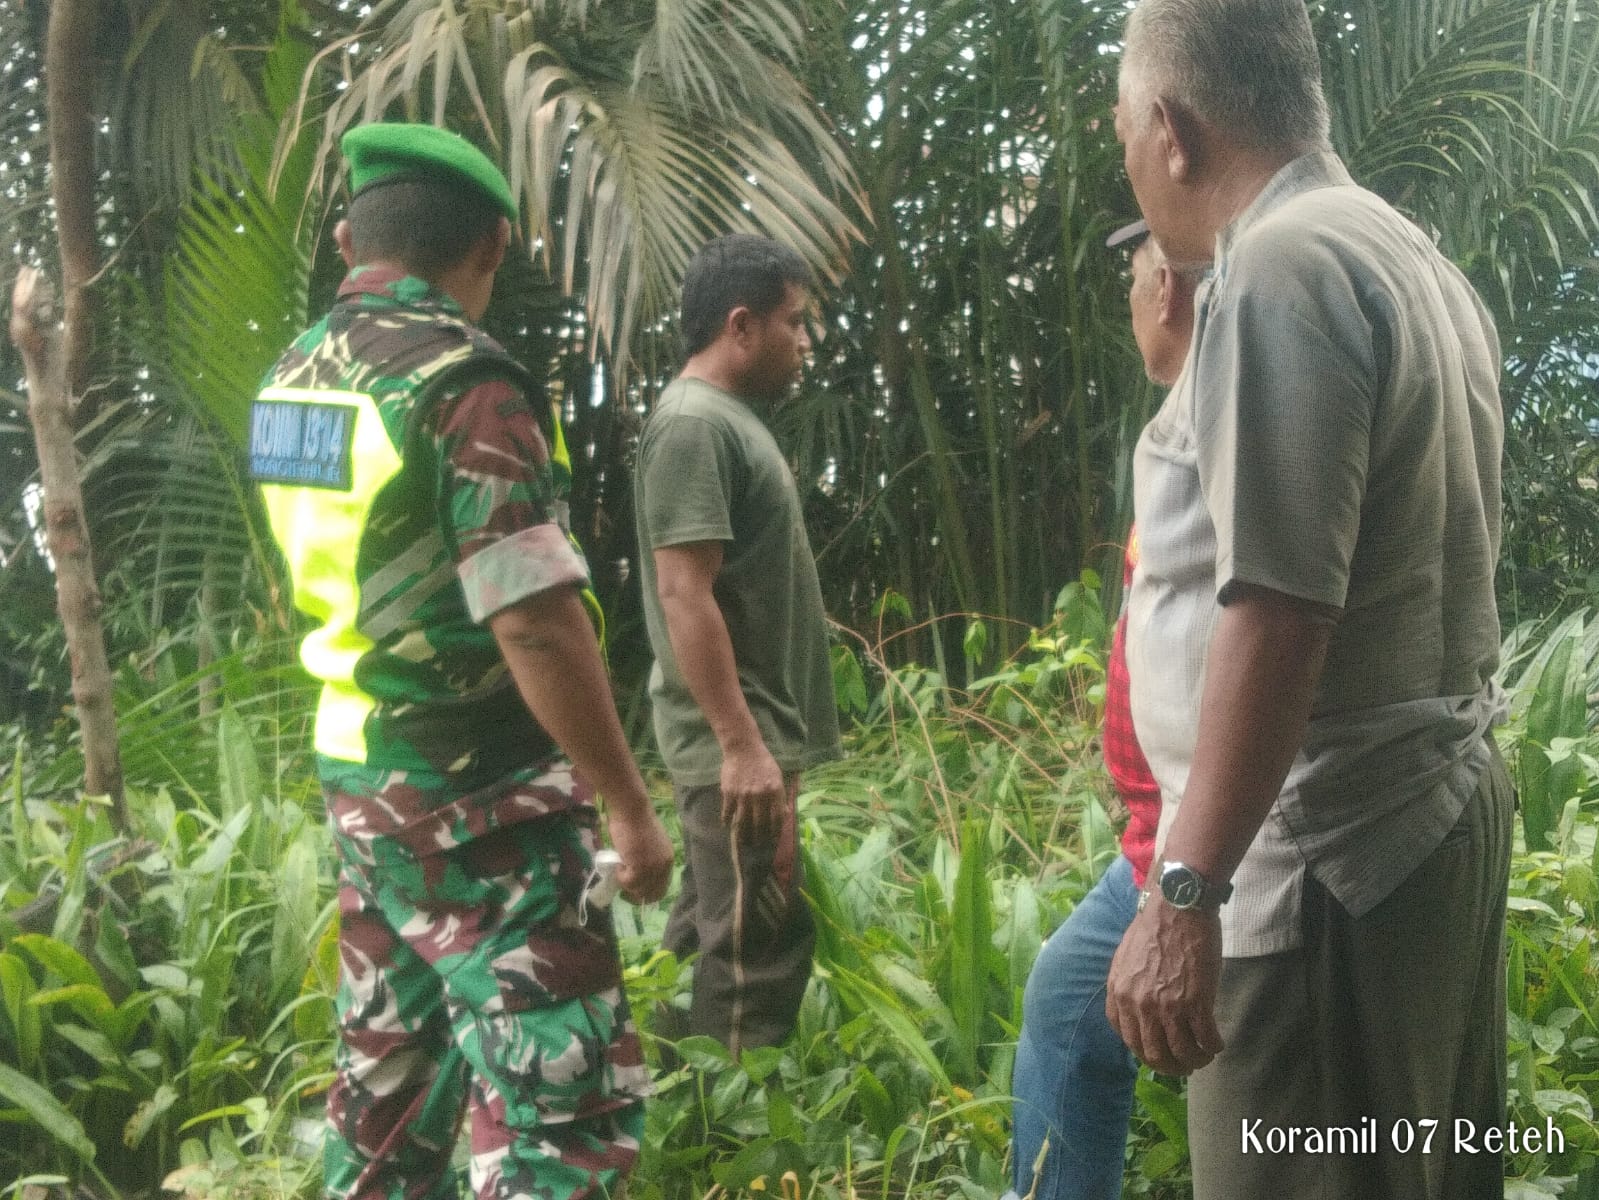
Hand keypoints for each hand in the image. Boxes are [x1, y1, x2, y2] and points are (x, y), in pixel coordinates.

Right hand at [605, 806, 673, 904]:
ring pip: (638, 890)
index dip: (647, 894)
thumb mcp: (648, 845)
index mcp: (667, 860)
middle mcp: (663, 866)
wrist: (631, 810)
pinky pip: (628, 883)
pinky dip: (620, 877)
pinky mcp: (639, 868)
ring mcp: (652, 868)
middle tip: (622, 887)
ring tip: (619, 868)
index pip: (661, 888)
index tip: (634, 892)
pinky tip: (618, 864)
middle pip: (652, 894)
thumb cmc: (635, 822)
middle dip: (635, 895)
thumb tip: (635, 876)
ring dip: (626, 883)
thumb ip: (647, 860)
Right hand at [719, 741, 786, 843]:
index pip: (777, 819)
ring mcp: (743, 795)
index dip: (775, 832)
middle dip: (759, 838)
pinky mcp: (729, 793)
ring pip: (743, 823)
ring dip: (743, 836)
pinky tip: (727, 826)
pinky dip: (727, 821)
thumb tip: (784, 815)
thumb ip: (780, 796)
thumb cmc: (763, 763)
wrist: (743, 748)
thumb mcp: (777, 777)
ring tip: (744, 842)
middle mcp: (760, 796)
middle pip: (760, 824)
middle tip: (757, 844)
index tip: (772, 839)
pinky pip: (728, 813)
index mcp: (775, 791)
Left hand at [1105, 892, 1224, 1074]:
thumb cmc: (1154, 928)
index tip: (1158, 1052)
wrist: (1177, 907)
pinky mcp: (1196, 1002)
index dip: (1145, 1051)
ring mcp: (1168, 1006)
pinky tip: (1216, 1044)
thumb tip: (1137, 1011)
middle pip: (1154, 1054)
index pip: (1127, 1039)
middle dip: (1171, 1066)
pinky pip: (1205, 1039)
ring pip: (1182, 1053)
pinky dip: (1212, 1047)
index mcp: (1120, 994)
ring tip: (1203, 1056)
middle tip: (1184, 1065)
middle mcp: (1140, 1005)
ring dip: (1195, 1061)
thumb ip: (1128, 988)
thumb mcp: (1126, 960)